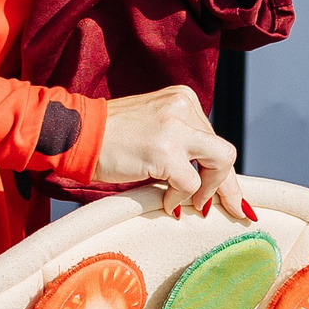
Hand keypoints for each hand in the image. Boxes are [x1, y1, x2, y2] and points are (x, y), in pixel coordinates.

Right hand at [91, 84, 246, 218]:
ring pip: (220, 162)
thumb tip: (208, 179)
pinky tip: (166, 201)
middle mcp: (184, 108)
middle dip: (228, 185)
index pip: (213, 139)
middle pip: (223, 151)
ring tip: (194, 205)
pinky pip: (190, 183)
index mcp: (183, 99)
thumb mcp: (154, 129)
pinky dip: (180, 197)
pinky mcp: (165, 150)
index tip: (231, 194)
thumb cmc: (109, 138)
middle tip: (233, 208)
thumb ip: (181, 144)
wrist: (76, 134)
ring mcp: (176, 128)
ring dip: (210, 190)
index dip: (222, 170)